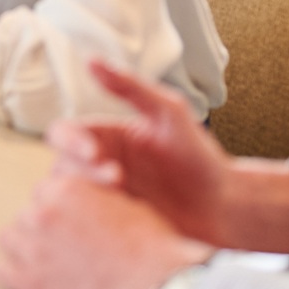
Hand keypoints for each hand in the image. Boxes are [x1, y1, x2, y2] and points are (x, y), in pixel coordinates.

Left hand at [0, 173, 209, 288]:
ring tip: (52, 264)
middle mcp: (43, 211)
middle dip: (44, 228)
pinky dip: (17, 275)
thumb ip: (93, 199)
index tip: (74, 226)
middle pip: (28, 214)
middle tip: (66, 249)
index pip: (46, 191)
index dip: (62, 209)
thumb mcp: (126, 207)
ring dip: (27, 248)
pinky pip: (3, 270)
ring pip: (11, 238)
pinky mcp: (28, 280)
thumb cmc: (150, 252)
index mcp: (65, 188)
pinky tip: (39, 281)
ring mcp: (32, 246)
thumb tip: (81, 206)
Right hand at [46, 60, 235, 243]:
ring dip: (86, 200)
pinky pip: (88, 225)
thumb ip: (130, 87)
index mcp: (106, 137)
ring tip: (122, 203)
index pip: (66, 134)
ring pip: (70, 199)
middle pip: (61, 167)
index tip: (94, 153)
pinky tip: (122, 223)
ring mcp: (105, 199)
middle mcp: (99, 167)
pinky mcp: (113, 228)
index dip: (71, 142)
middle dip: (81, 173)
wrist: (226, 209)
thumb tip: (92, 60)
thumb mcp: (169, 113)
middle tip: (115, 179)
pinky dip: (94, 224)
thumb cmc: (200, 158)